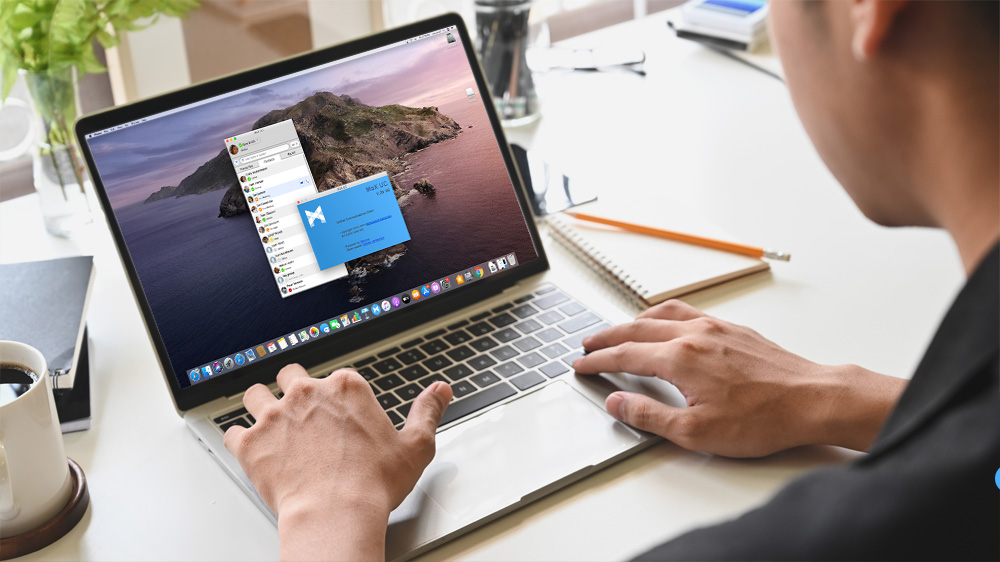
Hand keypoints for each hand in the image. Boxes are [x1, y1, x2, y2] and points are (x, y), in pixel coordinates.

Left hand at [224, 364, 452, 560]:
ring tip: (268, 420)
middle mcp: (307, 393)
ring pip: (255, 395)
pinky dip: (240, 440)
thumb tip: (440, 391)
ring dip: (260, 405)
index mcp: (346, 387)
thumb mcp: (415, 447)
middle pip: (290, 375)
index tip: (339, 411)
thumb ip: (427, 412)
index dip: (336, 393)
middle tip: (301, 410)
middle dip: (294, 388)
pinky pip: (233, 431)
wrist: (335, 513)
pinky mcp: (250, 443)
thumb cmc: (373, 484)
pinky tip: (249, 447)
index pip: (336, 376)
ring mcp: (274, 416)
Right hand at [572, 300, 904, 457]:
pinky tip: (668, 323)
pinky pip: (688, 312)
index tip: (581, 365)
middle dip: (607, 336)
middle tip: (588, 344)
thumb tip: (618, 403)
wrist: (813, 400)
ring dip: (633, 321)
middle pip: (636, 329)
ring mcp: (716, 328)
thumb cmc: (763, 418)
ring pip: (662, 314)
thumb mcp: (696, 431)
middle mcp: (694, 335)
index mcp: (680, 359)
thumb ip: (649, 416)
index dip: (597, 361)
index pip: (625, 355)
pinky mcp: (734, 329)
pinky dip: (664, 315)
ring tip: (620, 330)